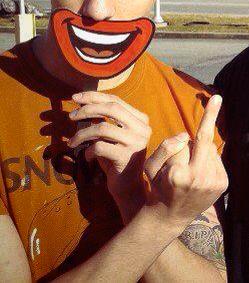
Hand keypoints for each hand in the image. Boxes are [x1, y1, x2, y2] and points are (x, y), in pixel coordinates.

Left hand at [68, 92, 151, 218]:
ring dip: (82, 134)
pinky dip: (88, 150)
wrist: (128, 186)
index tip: (75, 98)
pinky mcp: (126, 157)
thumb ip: (105, 120)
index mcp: (141, 120)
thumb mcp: (113, 136)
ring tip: (72, 141)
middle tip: (71, 116)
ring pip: (102, 128)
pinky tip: (88, 156)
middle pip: (111, 108)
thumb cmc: (116, 158)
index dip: (94, 96)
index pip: (116, 100)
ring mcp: (136, 143)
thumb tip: (82, 102)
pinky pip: (99, 147)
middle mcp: (142, 128)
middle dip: (87, 109)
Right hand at [143, 95, 227, 228]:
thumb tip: (186, 136)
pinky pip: (217, 160)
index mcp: (179, 174)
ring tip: (190, 171)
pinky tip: (200, 175)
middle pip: (203, 142)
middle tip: (187, 154)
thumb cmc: (158, 188)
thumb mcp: (150, 168)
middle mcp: (199, 179)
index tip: (217, 97)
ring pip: (211, 150)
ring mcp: (214, 183)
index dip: (198, 124)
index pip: (189, 140)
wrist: (171, 217)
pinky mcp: (223, 185)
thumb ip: (165, 147)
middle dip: (197, 138)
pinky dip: (209, 162)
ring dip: (202, 153)